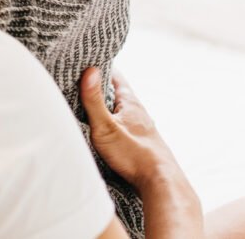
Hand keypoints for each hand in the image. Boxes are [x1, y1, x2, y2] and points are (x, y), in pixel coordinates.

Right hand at [80, 67, 181, 191]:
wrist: (161, 183)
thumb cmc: (133, 155)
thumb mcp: (106, 126)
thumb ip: (94, 100)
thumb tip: (89, 70)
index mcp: (131, 104)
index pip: (116, 77)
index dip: (102, 67)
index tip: (87, 60)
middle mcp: (139, 113)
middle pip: (118, 94)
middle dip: (102, 87)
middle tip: (83, 81)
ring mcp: (142, 129)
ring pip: (122, 111)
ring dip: (108, 107)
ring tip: (91, 104)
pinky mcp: (142, 144)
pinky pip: (125, 127)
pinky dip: (114, 123)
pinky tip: (108, 131)